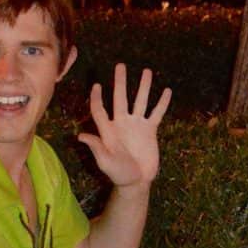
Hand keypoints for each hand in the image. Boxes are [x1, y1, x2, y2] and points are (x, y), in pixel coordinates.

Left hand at [78, 63, 171, 187]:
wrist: (136, 181)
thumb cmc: (118, 173)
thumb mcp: (105, 162)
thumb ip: (96, 147)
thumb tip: (80, 136)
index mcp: (109, 129)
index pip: (100, 109)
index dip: (97, 98)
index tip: (97, 85)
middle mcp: (122, 123)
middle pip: (120, 98)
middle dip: (120, 82)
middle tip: (121, 65)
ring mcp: (137, 125)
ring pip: (140, 101)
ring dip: (144, 86)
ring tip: (147, 71)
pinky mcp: (150, 130)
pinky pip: (157, 113)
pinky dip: (162, 103)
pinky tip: (167, 91)